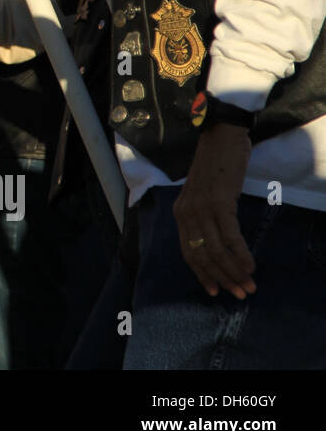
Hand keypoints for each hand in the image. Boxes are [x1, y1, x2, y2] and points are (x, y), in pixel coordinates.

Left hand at [173, 123, 256, 298]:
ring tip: (249, 284)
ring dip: (234, 271)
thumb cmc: (215, 167)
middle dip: (222, 278)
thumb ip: (203, 217)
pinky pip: (230, 236)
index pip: (188, 253)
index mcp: (180, 214)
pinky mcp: (219, 202)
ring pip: (216, 250)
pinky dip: (240, 254)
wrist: (220, 137)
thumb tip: (217, 245)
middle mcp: (187, 213)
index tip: (216, 291)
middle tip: (241, 293)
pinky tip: (251, 265)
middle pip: (202, 256)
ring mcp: (202, 208)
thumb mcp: (202, 195)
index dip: (202, 274)